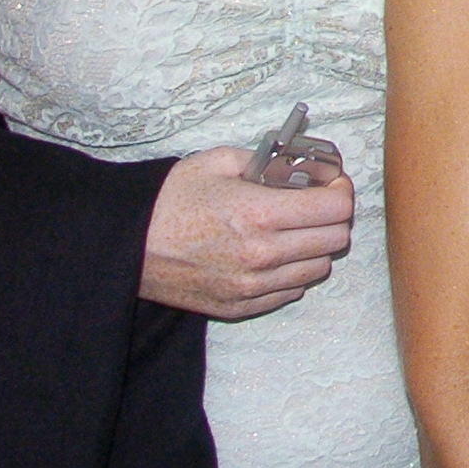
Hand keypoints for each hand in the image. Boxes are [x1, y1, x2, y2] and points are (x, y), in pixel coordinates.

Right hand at [141, 146, 357, 319]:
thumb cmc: (170, 201)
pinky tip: (273, 254)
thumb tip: (304, 166)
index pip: (336, 208)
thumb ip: (269, 162)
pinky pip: (291, 291)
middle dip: (332, 217)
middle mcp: (262, 255)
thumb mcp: (220, 162)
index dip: (341, 190)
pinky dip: (292, 272)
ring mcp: (252, 285)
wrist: (127, 246)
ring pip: (318, 268)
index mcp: (259, 214)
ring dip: (314, 246)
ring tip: (292, 230)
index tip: (332, 183)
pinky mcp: (240, 306)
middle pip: (335, 240)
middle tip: (316, 204)